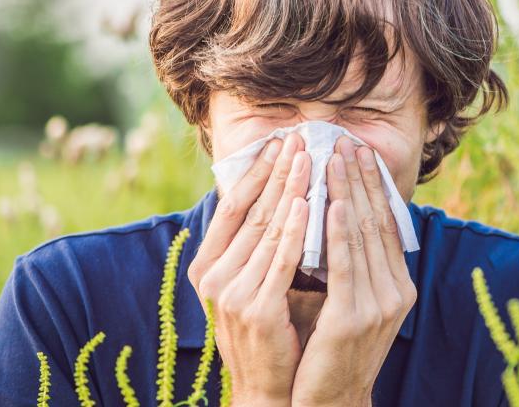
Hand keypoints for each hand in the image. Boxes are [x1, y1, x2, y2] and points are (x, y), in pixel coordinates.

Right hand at [186, 132, 311, 404]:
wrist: (269, 388)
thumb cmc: (270, 331)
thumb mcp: (255, 282)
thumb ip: (262, 246)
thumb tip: (283, 196)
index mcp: (209, 266)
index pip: (233, 207)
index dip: (256, 172)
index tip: (278, 141)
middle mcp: (214, 276)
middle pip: (251, 211)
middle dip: (277, 172)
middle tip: (298, 137)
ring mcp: (232, 293)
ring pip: (268, 230)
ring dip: (291, 190)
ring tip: (308, 158)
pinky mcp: (256, 310)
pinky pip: (281, 261)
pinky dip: (296, 231)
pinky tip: (309, 204)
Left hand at [290, 137, 416, 406]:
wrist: (329, 403)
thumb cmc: (331, 353)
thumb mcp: (349, 303)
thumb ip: (351, 267)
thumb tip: (340, 219)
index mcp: (397, 286)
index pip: (386, 225)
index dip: (374, 187)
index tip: (361, 152)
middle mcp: (395, 292)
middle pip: (378, 223)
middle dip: (363, 180)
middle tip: (348, 142)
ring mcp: (378, 305)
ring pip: (363, 237)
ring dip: (350, 193)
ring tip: (337, 159)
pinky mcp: (354, 318)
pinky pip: (346, 265)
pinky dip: (342, 232)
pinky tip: (335, 204)